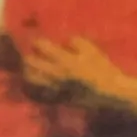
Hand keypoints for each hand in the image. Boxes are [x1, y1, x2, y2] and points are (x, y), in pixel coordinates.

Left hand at [17, 28, 136, 111]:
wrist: (108, 92)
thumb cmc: (102, 69)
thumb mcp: (92, 50)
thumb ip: (77, 42)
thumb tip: (65, 40)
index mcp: (65, 59)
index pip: (43, 47)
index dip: (37, 42)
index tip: (36, 39)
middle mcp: (56, 73)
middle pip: (32, 63)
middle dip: (28, 56)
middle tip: (28, 53)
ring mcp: (55, 86)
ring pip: (33, 78)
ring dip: (28, 71)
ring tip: (28, 67)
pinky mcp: (57, 96)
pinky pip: (40, 91)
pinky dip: (35, 85)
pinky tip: (36, 81)